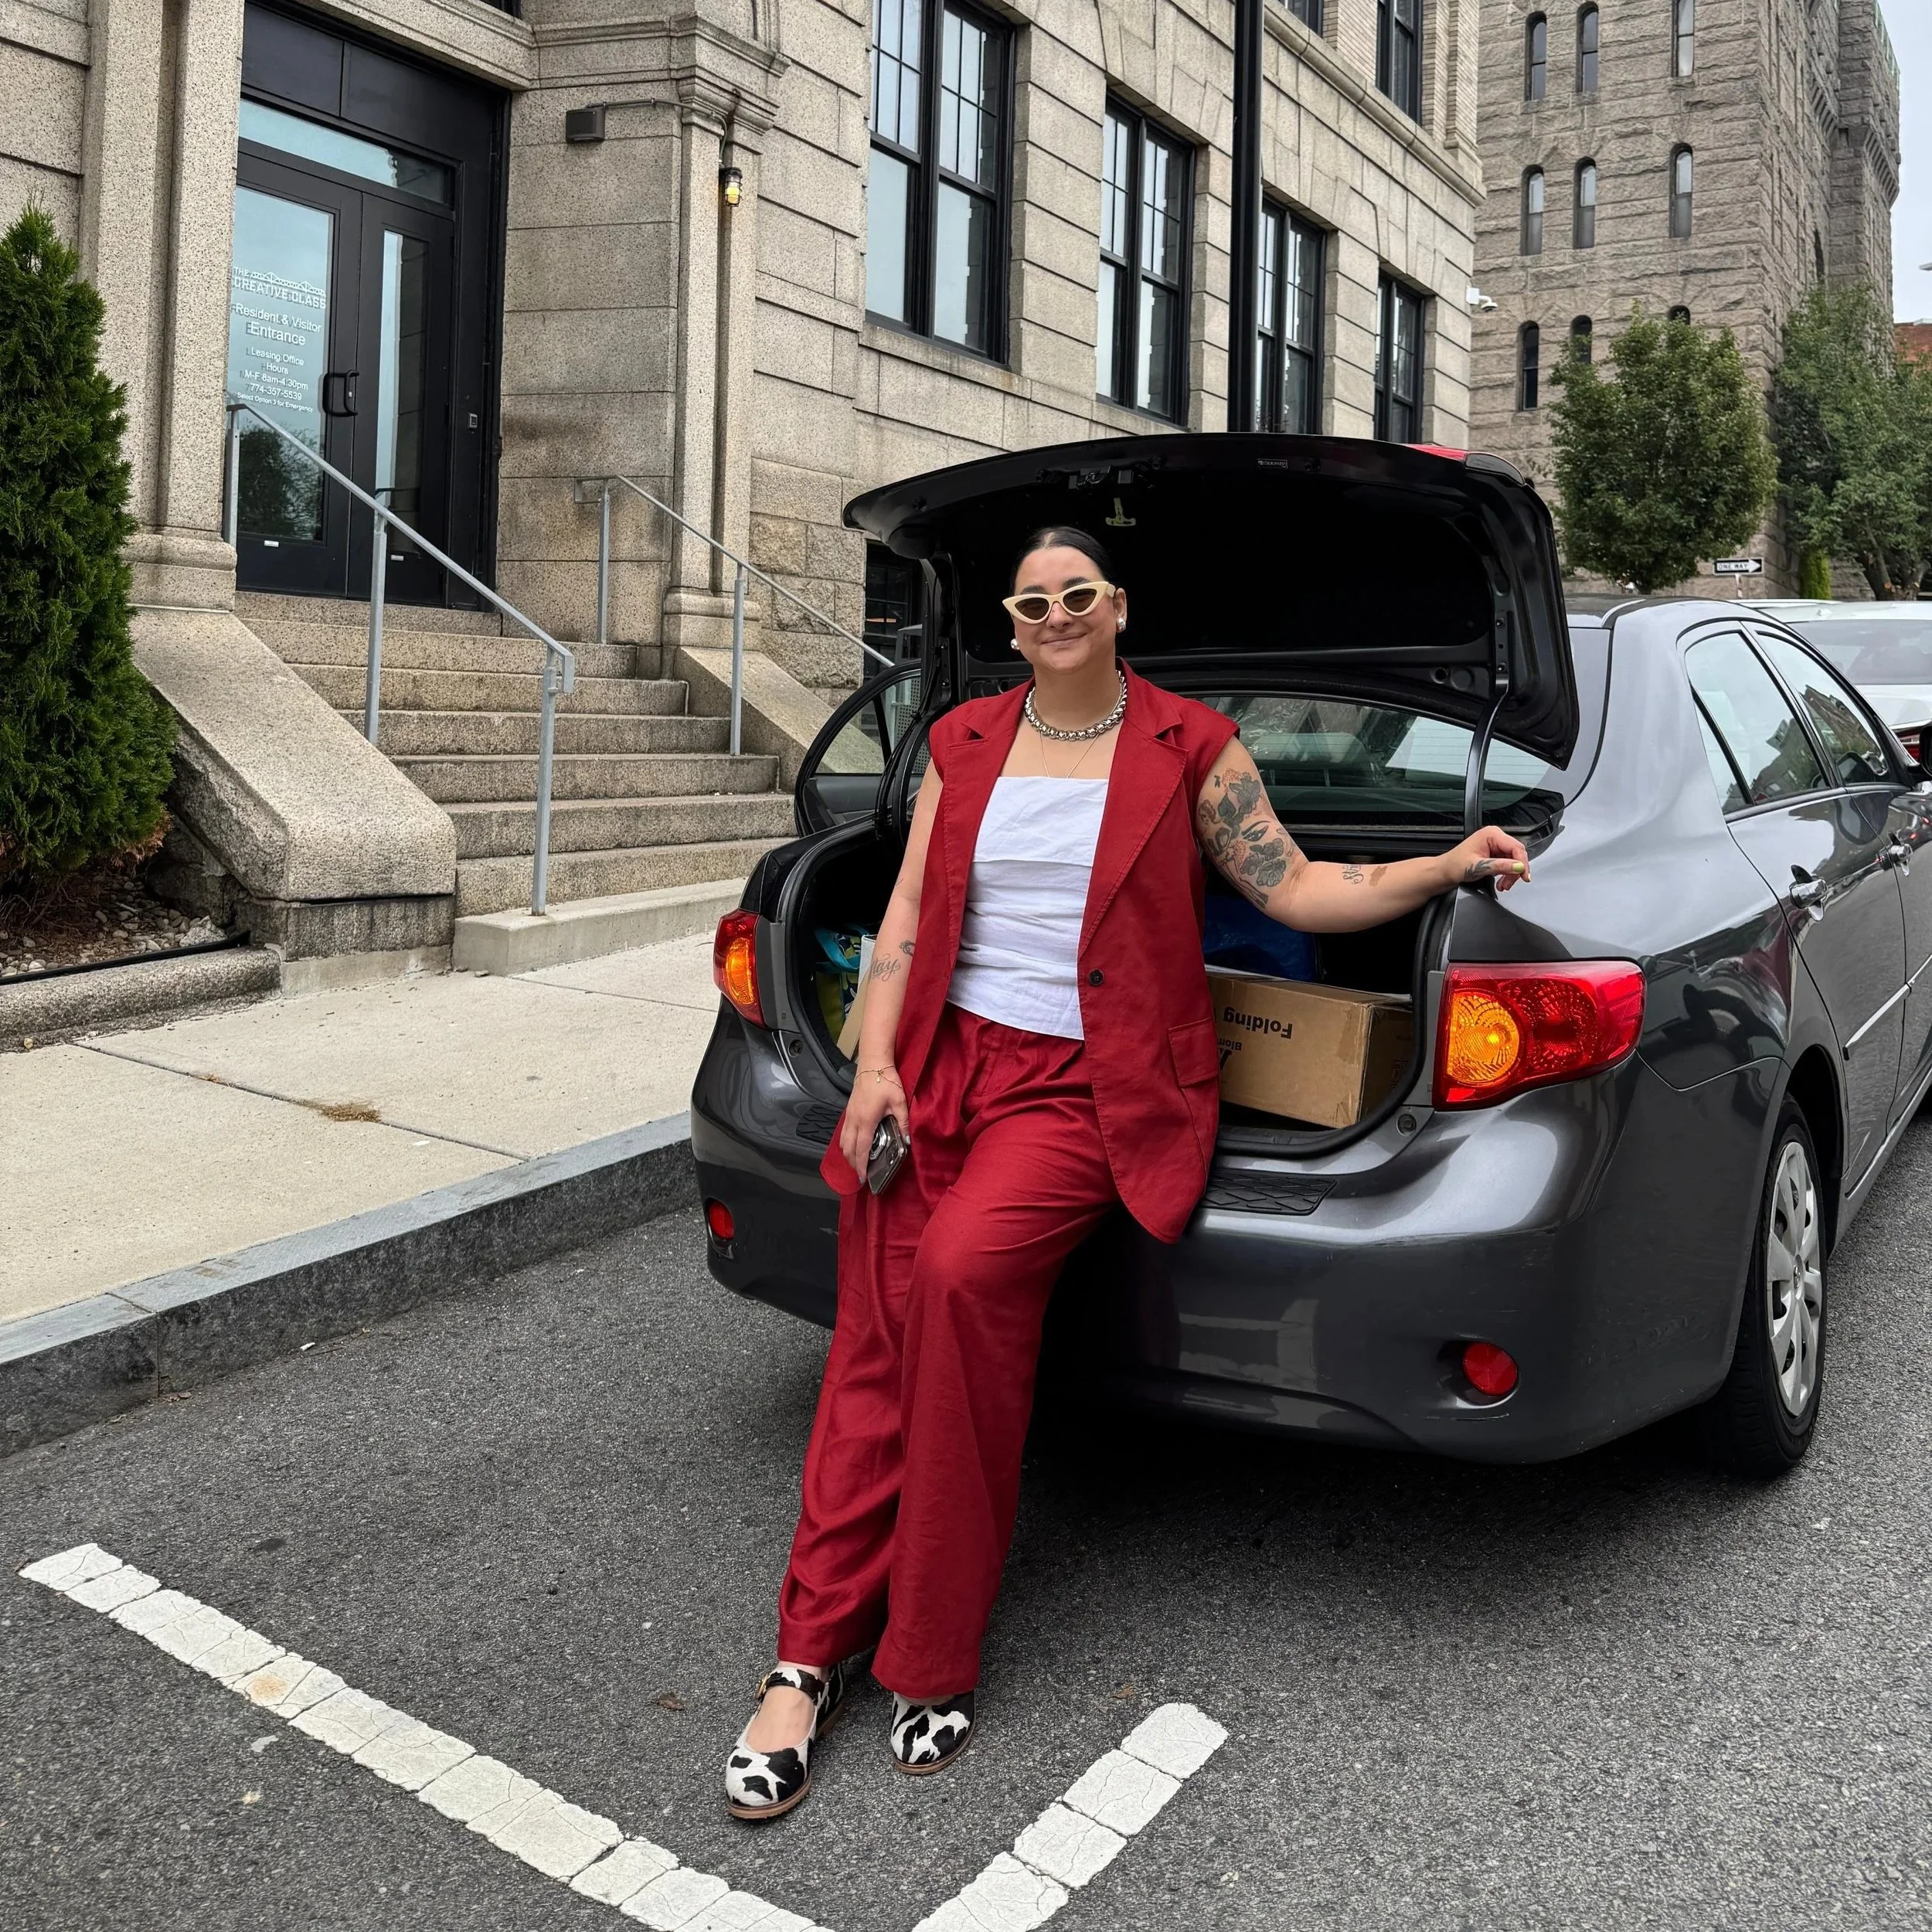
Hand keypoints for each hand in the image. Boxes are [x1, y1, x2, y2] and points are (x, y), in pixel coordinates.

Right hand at [840, 1065, 909, 1180]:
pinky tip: (854, 1145)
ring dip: (848, 1154)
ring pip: (843, 1141)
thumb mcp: (899, 1103)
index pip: (861, 1149)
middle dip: (853, 1163)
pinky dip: (846, 1143)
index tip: (863, 1178)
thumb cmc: (886, 1082)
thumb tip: (907, 1141)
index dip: (861, 1165)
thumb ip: (903, 1123)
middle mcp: (854, 1121)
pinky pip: (843, 1133)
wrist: (872, 1065)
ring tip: (858, 1162)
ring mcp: (849, 1116)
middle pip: (848, 1149)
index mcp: (866, 1121)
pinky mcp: (848, 1111)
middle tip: (862, 1173)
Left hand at [1446, 825, 1530, 891]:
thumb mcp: (1478, 867)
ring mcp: (1495, 846)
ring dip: (1511, 875)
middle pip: (1517, 854)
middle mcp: (1495, 837)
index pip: (1516, 847)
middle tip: (1509, 884)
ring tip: (1503, 885)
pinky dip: (1507, 874)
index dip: (1522, 863)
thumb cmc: (1454, 866)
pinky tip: (1501, 882)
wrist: (1444, 873)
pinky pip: (1508, 864)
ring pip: (1514, 860)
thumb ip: (1499, 866)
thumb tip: (1518, 867)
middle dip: (1515, 871)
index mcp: (1491, 834)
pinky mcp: (1495, 854)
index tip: (1524, 877)